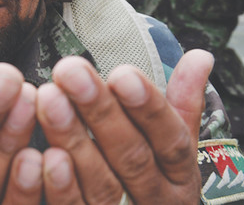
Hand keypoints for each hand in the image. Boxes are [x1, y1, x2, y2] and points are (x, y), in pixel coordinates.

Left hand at [36, 49, 213, 203]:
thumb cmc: (155, 184)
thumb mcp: (175, 151)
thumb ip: (183, 105)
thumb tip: (202, 55)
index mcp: (179, 176)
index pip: (171, 139)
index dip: (148, 107)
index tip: (122, 72)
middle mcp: (157, 201)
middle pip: (131, 156)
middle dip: (100, 111)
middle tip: (69, 70)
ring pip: (101, 183)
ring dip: (73, 139)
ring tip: (48, 97)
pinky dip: (60, 188)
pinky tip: (42, 155)